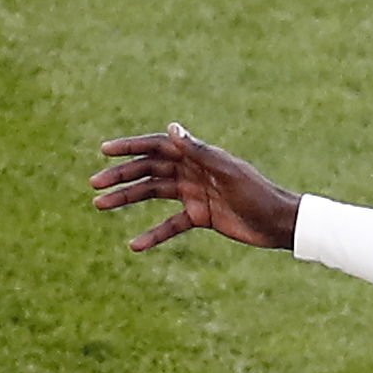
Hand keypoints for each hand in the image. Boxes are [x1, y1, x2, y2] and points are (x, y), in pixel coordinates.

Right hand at [90, 125, 302, 252]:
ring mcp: (193, 194)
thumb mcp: (226, 171)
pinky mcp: (199, 217)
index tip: (104, 151)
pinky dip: (153, 234)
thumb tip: (171, 128)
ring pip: (152, 195)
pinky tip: (134, 245)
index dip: (130, 147)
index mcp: (196, 155)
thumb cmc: (257, 192)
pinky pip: (170, 225)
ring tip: (100, 206)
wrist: (278, 222)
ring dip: (127, 200)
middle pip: (148, 171)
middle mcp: (191, 171)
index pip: (156, 146)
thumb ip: (198, 151)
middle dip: (121, 176)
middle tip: (94, 184)